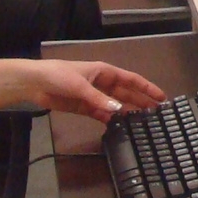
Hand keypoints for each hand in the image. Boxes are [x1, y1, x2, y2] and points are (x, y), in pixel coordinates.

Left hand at [16, 59, 165, 120]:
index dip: (147, 88)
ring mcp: (94, 96)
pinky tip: (118, 126)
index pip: (131, 80)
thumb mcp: (80, 85)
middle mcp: (103, 83)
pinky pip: (101, 113)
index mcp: (105, 72)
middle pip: (126, 93)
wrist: (35, 83)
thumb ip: (99, 99)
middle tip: (156, 113)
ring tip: (142, 122)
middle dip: (141, 101)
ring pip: (115, 105)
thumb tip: (119, 109)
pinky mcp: (84, 107)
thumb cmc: (59, 76)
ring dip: (127, 112)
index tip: (161, 97)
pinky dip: (109, 119)